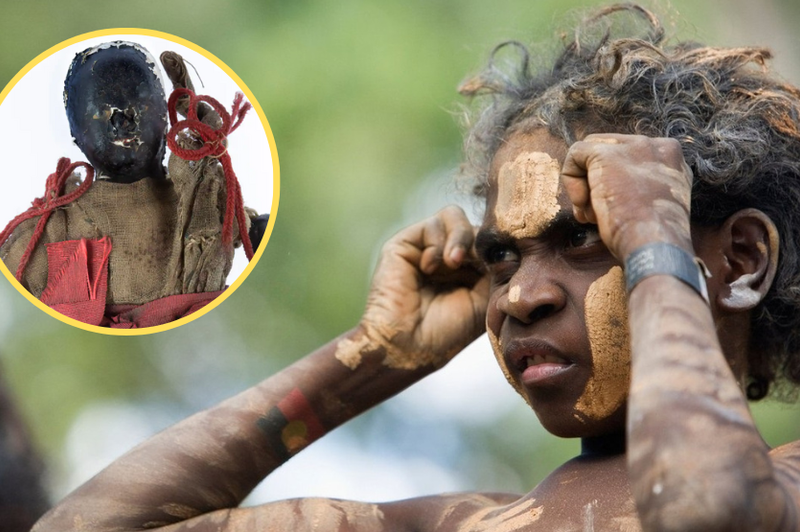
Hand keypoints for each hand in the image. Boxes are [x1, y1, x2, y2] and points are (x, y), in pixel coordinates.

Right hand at [356, 206, 488, 369]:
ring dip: (460, 238)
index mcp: (468, 270)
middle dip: (481, 243)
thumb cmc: (447, 332)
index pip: (490, 241)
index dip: (500, 245)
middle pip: (474, 225)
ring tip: (455, 263)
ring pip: (455, 216)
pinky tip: (431, 267)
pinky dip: (438, 243)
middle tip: (480, 263)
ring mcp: (426, 248)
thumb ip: (498, 270)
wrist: (409, 345)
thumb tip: (513, 245)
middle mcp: (447, 256)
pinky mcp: (405, 243)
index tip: (504, 262)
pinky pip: (433, 223)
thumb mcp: (485, 300)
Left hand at [561, 134, 693, 259]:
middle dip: (596, 184)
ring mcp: (632, 146)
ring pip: (591, 154)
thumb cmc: (651, 237)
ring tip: (592, 216)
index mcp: (671, 160)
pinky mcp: (607, 153)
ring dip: (585, 187)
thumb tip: (607, 188)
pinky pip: (576, 154)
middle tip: (595, 214)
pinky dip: (571, 180)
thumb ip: (638, 188)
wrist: (653, 243)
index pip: (630, 159)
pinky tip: (582, 204)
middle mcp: (656, 146)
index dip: (613, 183)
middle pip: (610, 154)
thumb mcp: (653, 206)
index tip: (612, 210)